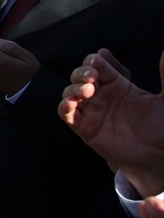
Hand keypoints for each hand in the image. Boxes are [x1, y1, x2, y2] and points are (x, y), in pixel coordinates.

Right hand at [59, 48, 163, 197]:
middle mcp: (101, 95)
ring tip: (86, 90)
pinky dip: (64, 106)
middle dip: (81, 72)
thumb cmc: (160, 127)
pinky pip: (66, 113)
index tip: (97, 61)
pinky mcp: (83, 127)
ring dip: (73, 87)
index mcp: (117, 84)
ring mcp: (90, 110)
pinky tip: (71, 102)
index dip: (94, 61)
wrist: (156, 156)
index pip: (99, 65)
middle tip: (91, 76)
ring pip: (70, 91)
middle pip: (80, 75)